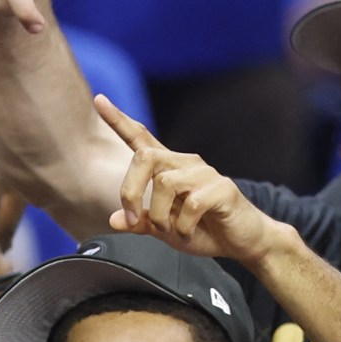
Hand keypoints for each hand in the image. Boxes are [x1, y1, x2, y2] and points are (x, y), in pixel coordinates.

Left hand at [96, 94, 284, 261]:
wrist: (241, 242)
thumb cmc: (202, 230)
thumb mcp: (163, 230)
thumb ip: (140, 222)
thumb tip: (113, 220)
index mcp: (168, 168)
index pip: (140, 138)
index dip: (119, 120)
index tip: (99, 99)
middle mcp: (185, 163)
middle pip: (145, 157)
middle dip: (130, 191)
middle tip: (134, 218)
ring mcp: (204, 174)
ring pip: (165, 184)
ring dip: (159, 216)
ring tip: (170, 231)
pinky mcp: (222, 188)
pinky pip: (191, 204)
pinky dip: (183, 226)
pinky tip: (189, 233)